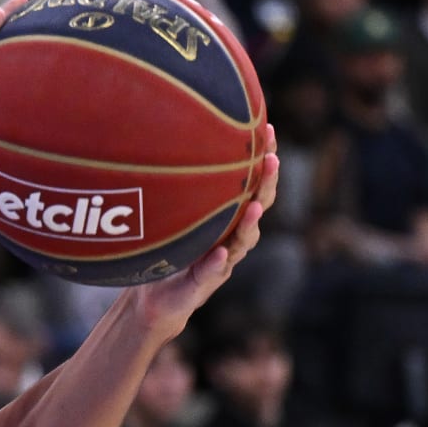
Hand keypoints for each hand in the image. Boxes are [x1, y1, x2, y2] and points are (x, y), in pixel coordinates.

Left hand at [125, 128, 279, 336]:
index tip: (266, 129)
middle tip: (272, 160)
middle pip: (259, 205)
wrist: (155, 297)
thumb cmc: (165, 248)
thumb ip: (168, 186)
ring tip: (252, 207)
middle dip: (267, 183)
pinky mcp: (205, 283)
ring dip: (249, 223)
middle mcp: (232, 234)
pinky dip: (218, 262)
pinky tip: (220, 251)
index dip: (262, 157)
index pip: (252, 181)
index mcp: (227, 215)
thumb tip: (155, 136)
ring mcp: (223, 259)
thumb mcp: (167, 213)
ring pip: (244, 239)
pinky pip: (214, 271)